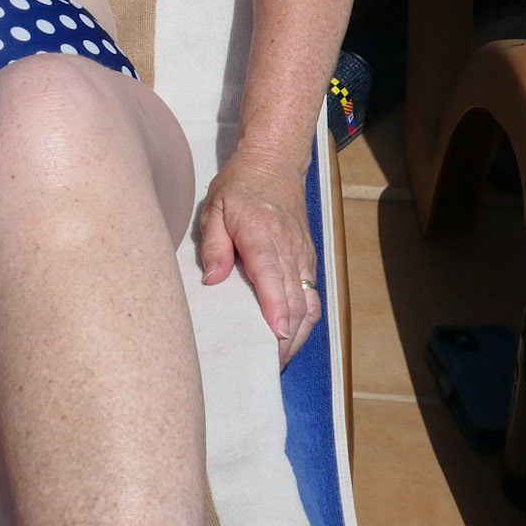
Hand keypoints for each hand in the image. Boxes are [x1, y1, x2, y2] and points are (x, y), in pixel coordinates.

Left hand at [197, 151, 319, 366]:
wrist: (276, 162)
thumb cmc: (240, 186)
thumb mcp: (214, 207)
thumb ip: (213, 244)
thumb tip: (213, 279)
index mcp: (262, 233)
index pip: (272, 275)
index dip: (275, 306)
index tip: (275, 334)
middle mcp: (289, 247)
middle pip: (294, 298)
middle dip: (285, 335)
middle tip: (266, 364)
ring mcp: (303, 255)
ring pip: (308, 302)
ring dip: (297, 334)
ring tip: (278, 359)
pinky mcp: (308, 259)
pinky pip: (312, 296)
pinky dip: (304, 321)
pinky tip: (289, 337)